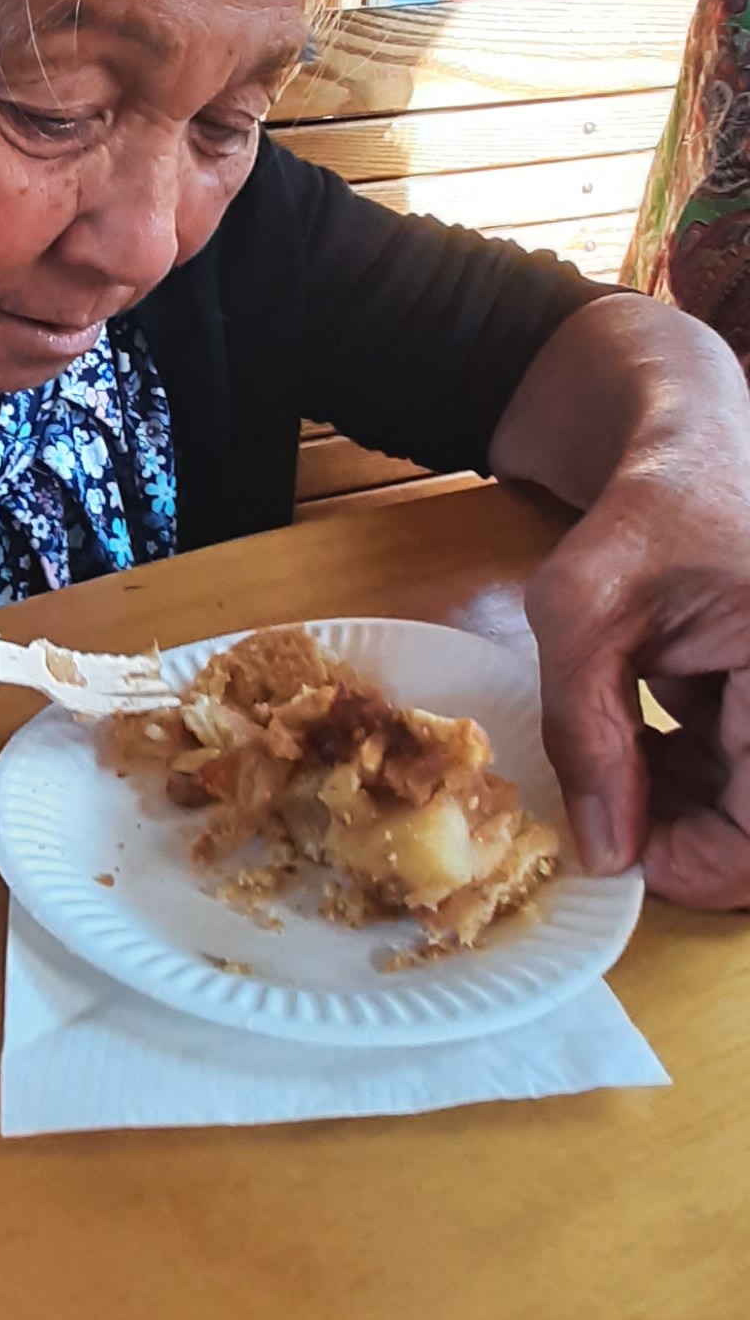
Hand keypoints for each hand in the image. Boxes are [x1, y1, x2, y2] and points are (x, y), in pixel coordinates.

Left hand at [525, 451, 749, 906]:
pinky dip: (693, 777)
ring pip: (748, 807)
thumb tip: (606, 855)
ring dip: (682, 807)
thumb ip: (587, 733)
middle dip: (680, 833)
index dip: (695, 865)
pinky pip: (747, 776)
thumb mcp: (585, 613)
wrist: (694, 454)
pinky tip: (642, 737)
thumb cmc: (650, 512)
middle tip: (600, 807)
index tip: (615, 853)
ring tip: (613, 755)